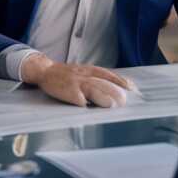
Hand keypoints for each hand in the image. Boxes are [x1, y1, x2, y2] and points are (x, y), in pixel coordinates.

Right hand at [21, 54, 135, 107]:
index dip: (120, 80)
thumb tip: (114, 87)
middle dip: (114, 91)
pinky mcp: (66, 91)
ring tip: (110, 105)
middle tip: (123, 101)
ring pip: (91, 88)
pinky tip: (87, 107)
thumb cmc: (67, 74)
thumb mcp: (83, 71)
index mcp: (89, 69)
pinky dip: (82, 101)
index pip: (108, 74)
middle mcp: (84, 74)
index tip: (131, 87)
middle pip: (102, 82)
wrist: (45, 70)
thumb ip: (96, 77)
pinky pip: (76, 97)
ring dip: (101, 97)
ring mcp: (75, 82)